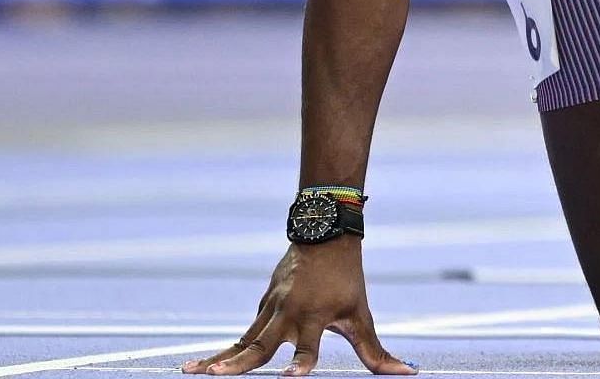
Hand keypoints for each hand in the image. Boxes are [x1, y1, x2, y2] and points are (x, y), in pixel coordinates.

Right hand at [179, 238, 415, 375]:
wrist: (325, 234)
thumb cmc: (347, 279)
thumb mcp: (361, 315)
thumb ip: (376, 352)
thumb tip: (408, 374)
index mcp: (315, 316)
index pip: (308, 347)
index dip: (302, 363)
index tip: (293, 378)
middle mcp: (289, 313)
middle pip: (260, 345)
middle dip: (238, 364)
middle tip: (217, 378)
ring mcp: (271, 308)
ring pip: (242, 340)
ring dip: (218, 358)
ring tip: (191, 373)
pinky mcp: (263, 305)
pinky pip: (244, 333)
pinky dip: (225, 349)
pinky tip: (204, 366)